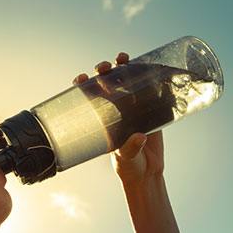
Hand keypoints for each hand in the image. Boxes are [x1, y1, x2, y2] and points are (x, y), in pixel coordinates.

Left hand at [73, 52, 164, 185]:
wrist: (147, 173)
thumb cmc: (129, 167)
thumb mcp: (126, 158)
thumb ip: (130, 148)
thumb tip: (139, 137)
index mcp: (103, 120)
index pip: (89, 98)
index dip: (83, 86)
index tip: (81, 79)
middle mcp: (116, 111)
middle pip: (107, 85)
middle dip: (103, 72)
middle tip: (104, 68)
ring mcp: (133, 108)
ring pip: (126, 83)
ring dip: (123, 68)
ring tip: (122, 59)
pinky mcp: (151, 110)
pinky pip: (149, 90)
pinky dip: (149, 78)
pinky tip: (148, 66)